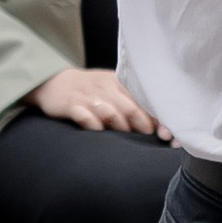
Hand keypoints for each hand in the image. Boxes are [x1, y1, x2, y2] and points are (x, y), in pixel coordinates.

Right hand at [28, 66, 168, 136]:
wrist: (54, 82)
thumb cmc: (90, 90)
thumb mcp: (110, 89)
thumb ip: (131, 103)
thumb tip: (159, 126)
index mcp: (118, 82)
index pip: (141, 98)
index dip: (155, 116)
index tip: (167, 133)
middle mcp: (104, 87)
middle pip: (128, 106)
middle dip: (142, 124)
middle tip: (151, 139)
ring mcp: (87, 96)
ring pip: (109, 112)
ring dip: (121, 126)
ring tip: (129, 140)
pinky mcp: (71, 105)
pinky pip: (84, 115)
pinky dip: (93, 124)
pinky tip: (100, 132)